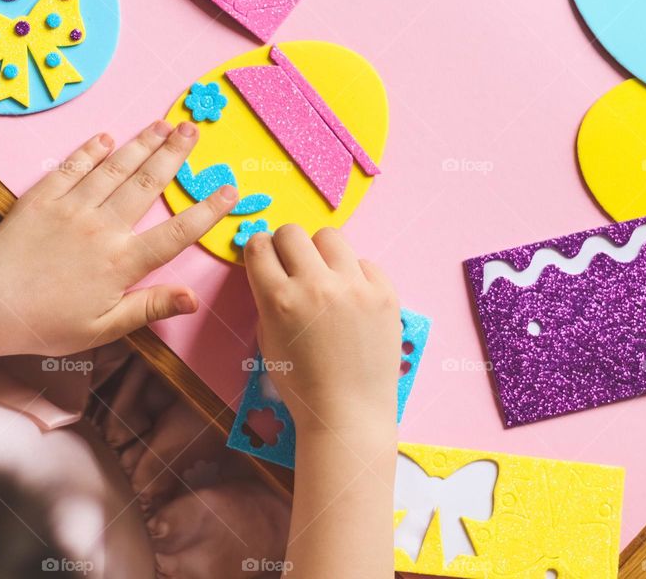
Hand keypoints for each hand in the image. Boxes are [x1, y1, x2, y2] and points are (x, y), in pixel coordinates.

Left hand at [0, 120, 237, 357]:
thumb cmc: (45, 324)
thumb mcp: (103, 328)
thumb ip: (149, 307)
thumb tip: (194, 299)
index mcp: (121, 262)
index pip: (175, 233)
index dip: (206, 211)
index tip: (229, 191)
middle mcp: (102, 227)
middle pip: (147, 184)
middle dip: (174, 155)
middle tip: (193, 130)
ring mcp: (72, 208)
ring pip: (115, 168)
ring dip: (142, 144)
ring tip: (163, 124)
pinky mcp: (43, 198)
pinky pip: (73, 167)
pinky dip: (91, 150)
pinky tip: (106, 137)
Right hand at [243, 226, 400, 436]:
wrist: (348, 414)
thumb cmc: (301, 384)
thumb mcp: (267, 339)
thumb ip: (268, 298)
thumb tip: (276, 267)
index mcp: (279, 299)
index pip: (260, 245)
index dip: (260, 249)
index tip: (267, 259)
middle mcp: (316, 286)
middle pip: (292, 232)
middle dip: (286, 246)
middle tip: (294, 268)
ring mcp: (354, 287)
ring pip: (330, 237)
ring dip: (322, 254)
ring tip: (326, 279)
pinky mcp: (385, 293)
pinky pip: (364, 263)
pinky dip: (355, 276)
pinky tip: (352, 301)